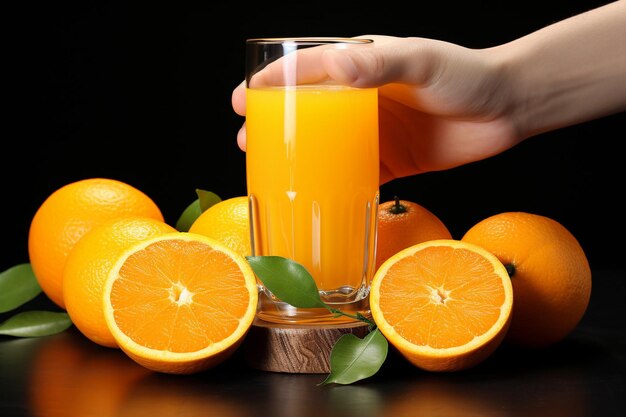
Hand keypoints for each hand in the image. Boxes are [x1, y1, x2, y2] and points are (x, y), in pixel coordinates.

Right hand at [232, 35, 521, 184]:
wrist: (509, 108)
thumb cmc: (467, 73)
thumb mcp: (421, 61)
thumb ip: (380, 64)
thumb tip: (339, 67)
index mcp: (362, 66)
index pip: (305, 71)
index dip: (270, 85)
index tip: (242, 100)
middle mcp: (363, 99)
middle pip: (307, 113)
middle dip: (274, 126)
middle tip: (247, 142)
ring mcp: (376, 132)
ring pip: (326, 147)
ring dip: (298, 159)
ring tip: (271, 171)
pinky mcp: (393, 160)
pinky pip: (357, 175)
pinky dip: (336, 186)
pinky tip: (317, 198)